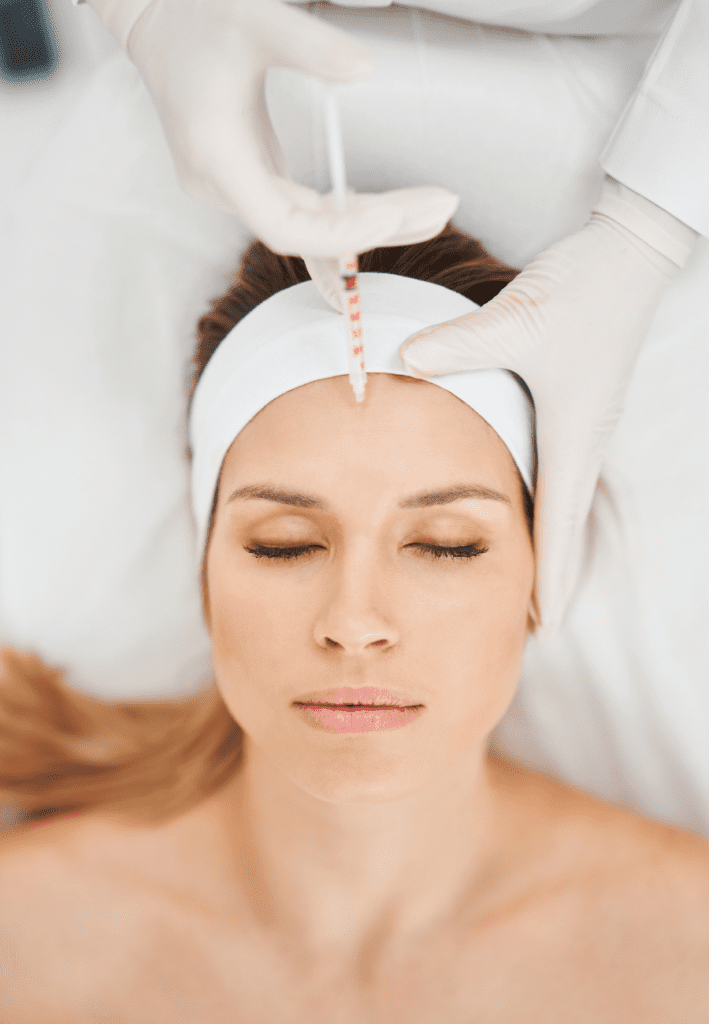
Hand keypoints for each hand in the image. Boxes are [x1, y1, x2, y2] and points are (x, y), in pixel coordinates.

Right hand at [85, 0, 457, 256]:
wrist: (157, 21)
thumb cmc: (197, 18)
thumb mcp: (256, 19)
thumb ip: (310, 46)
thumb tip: (365, 68)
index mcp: (217, 160)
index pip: (283, 227)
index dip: (337, 234)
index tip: (390, 217)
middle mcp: (223, 187)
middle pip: (307, 232)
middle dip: (375, 226)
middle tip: (441, 210)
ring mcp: (235, 189)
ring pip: (309, 224)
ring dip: (369, 221)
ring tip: (430, 211)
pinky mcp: (249, 180)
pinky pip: (301, 214)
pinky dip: (342, 222)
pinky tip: (381, 232)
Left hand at [399, 176, 697, 637]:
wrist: (628, 254)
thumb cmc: (583, 290)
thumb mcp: (517, 320)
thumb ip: (458, 346)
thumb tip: (401, 363)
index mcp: (571, 436)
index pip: (561, 525)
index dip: (553, 578)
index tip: (544, 625)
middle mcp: (581, 440)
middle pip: (566, 526)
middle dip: (552, 576)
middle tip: (532, 621)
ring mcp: (582, 425)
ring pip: (564, 502)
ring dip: (550, 544)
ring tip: (529, 580)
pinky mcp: (576, 405)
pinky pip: (558, 472)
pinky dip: (547, 506)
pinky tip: (528, 508)